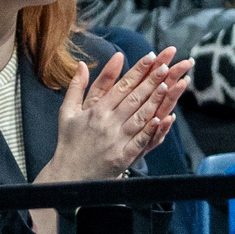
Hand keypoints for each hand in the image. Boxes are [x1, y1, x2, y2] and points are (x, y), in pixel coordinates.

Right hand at [38, 48, 190, 183]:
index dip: (137, 71)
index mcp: (96, 111)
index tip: (150, 57)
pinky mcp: (122, 157)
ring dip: (155, 100)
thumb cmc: (69, 142)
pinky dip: (151, 130)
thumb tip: (81, 64)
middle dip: (152, 80)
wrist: (68, 176)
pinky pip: (140, 141)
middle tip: (166, 65)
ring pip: (140, 117)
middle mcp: (107, 123)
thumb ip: (76, 87)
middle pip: (134, 98)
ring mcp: (116, 141)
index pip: (121, 86)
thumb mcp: (66, 112)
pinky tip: (163, 119)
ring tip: (168, 84)